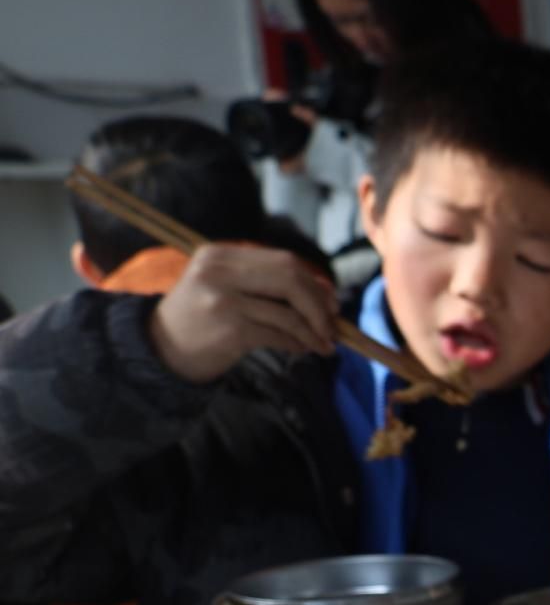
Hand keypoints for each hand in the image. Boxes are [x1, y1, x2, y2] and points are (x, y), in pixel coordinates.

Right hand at [147, 245, 338, 382]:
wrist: (161, 347)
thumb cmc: (204, 318)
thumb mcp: (225, 286)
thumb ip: (267, 283)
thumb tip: (327, 295)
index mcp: (220, 254)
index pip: (284, 261)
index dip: (315, 282)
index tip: (332, 302)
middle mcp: (218, 271)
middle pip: (291, 280)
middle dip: (319, 305)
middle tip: (333, 326)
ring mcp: (223, 300)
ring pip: (289, 313)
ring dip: (314, 332)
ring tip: (324, 345)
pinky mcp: (229, 329)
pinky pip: (279, 335)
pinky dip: (299, 344)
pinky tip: (304, 350)